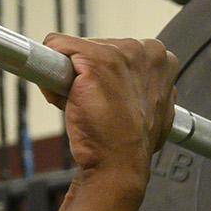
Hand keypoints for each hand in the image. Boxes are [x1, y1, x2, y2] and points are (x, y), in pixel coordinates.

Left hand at [38, 34, 177, 190]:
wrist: (119, 164)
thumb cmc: (130, 141)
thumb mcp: (150, 107)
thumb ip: (140, 85)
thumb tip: (127, 84)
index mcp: (160, 60)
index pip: (114, 50)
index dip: (104, 75)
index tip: (108, 96)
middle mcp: (143, 50)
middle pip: (92, 47)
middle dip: (86, 73)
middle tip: (96, 104)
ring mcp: (118, 52)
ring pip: (72, 51)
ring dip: (69, 78)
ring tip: (86, 105)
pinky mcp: (95, 59)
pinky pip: (55, 46)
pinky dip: (51, 76)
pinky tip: (68, 100)